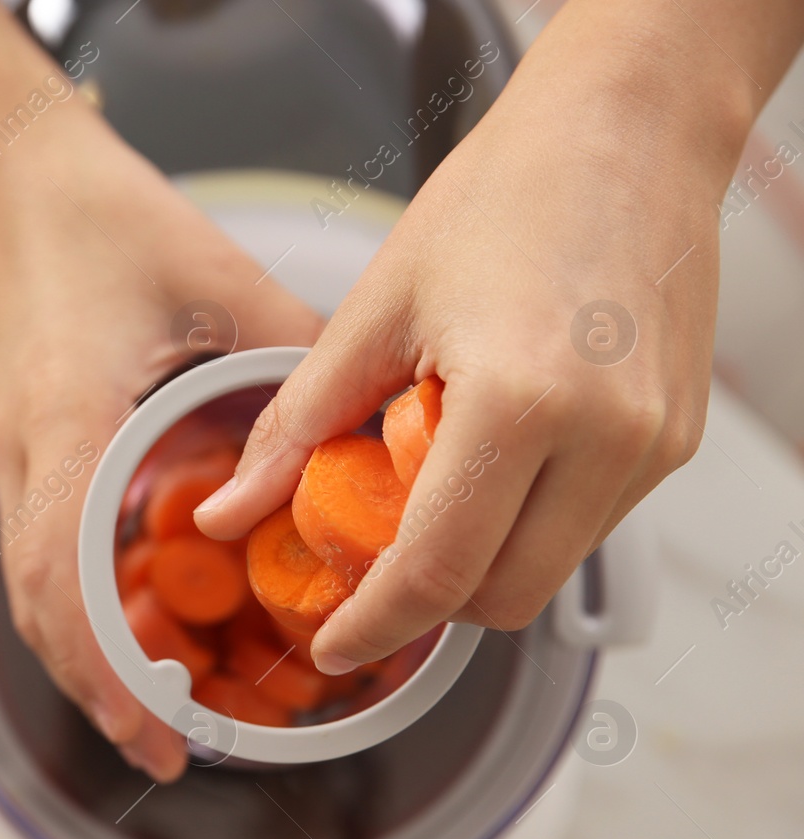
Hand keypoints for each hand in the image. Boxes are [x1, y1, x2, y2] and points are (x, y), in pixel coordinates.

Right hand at [0, 106, 321, 780]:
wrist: (14, 178)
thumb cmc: (99, 218)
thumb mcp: (221, 283)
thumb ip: (298, 364)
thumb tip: (371, 433)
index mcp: (70, 423)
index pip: (67, 579)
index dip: (109, 671)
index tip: (161, 734)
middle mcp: (28, 456)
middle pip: (40, 612)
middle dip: (98, 695)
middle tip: (167, 754)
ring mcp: (16, 458)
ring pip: (34, 594)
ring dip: (87, 662)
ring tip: (152, 715)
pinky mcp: (24, 449)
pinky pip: (43, 554)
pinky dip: (81, 611)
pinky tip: (132, 626)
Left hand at [194, 19, 745, 673]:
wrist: (629, 131)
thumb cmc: (503, 197)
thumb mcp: (374, 313)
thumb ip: (297, 428)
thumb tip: (227, 511)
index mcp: (521, 402)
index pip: (438, 570)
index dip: (375, 623)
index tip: (334, 642)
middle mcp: (606, 438)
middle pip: (502, 599)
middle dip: (428, 597)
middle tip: (372, 550)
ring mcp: (652, 445)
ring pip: (549, 573)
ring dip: (480, 560)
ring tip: (434, 477)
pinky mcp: (675, 440)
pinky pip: (587, 526)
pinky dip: (527, 520)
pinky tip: (492, 453)